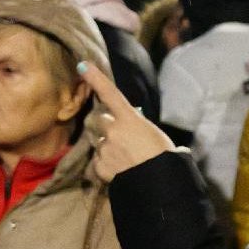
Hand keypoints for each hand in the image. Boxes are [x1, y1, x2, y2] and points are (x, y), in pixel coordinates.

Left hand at [80, 61, 173, 181]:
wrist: (158, 184)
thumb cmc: (165, 157)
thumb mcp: (156, 136)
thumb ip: (141, 129)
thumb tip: (138, 129)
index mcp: (130, 120)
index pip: (111, 94)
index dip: (96, 78)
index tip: (83, 65)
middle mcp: (114, 131)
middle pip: (99, 121)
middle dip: (104, 126)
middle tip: (118, 137)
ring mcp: (105, 149)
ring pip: (100, 143)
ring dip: (108, 148)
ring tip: (126, 160)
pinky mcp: (100, 166)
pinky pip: (99, 163)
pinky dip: (107, 166)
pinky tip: (121, 171)